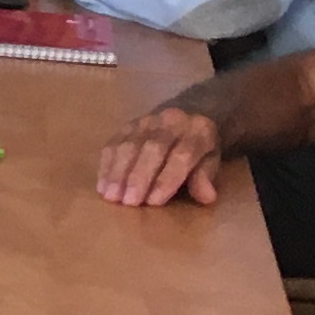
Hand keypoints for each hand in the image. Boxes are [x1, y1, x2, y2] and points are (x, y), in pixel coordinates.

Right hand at [94, 102, 227, 207]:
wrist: (188, 112)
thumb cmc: (199, 147)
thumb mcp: (211, 160)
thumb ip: (205, 177)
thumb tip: (207, 197)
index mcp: (198, 132)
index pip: (182, 155)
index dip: (167, 179)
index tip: (154, 202)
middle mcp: (170, 122)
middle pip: (152, 149)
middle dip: (139, 177)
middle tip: (129, 202)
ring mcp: (146, 121)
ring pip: (129, 145)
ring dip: (118, 172)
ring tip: (111, 196)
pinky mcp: (127, 125)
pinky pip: (113, 143)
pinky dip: (106, 166)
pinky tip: (102, 186)